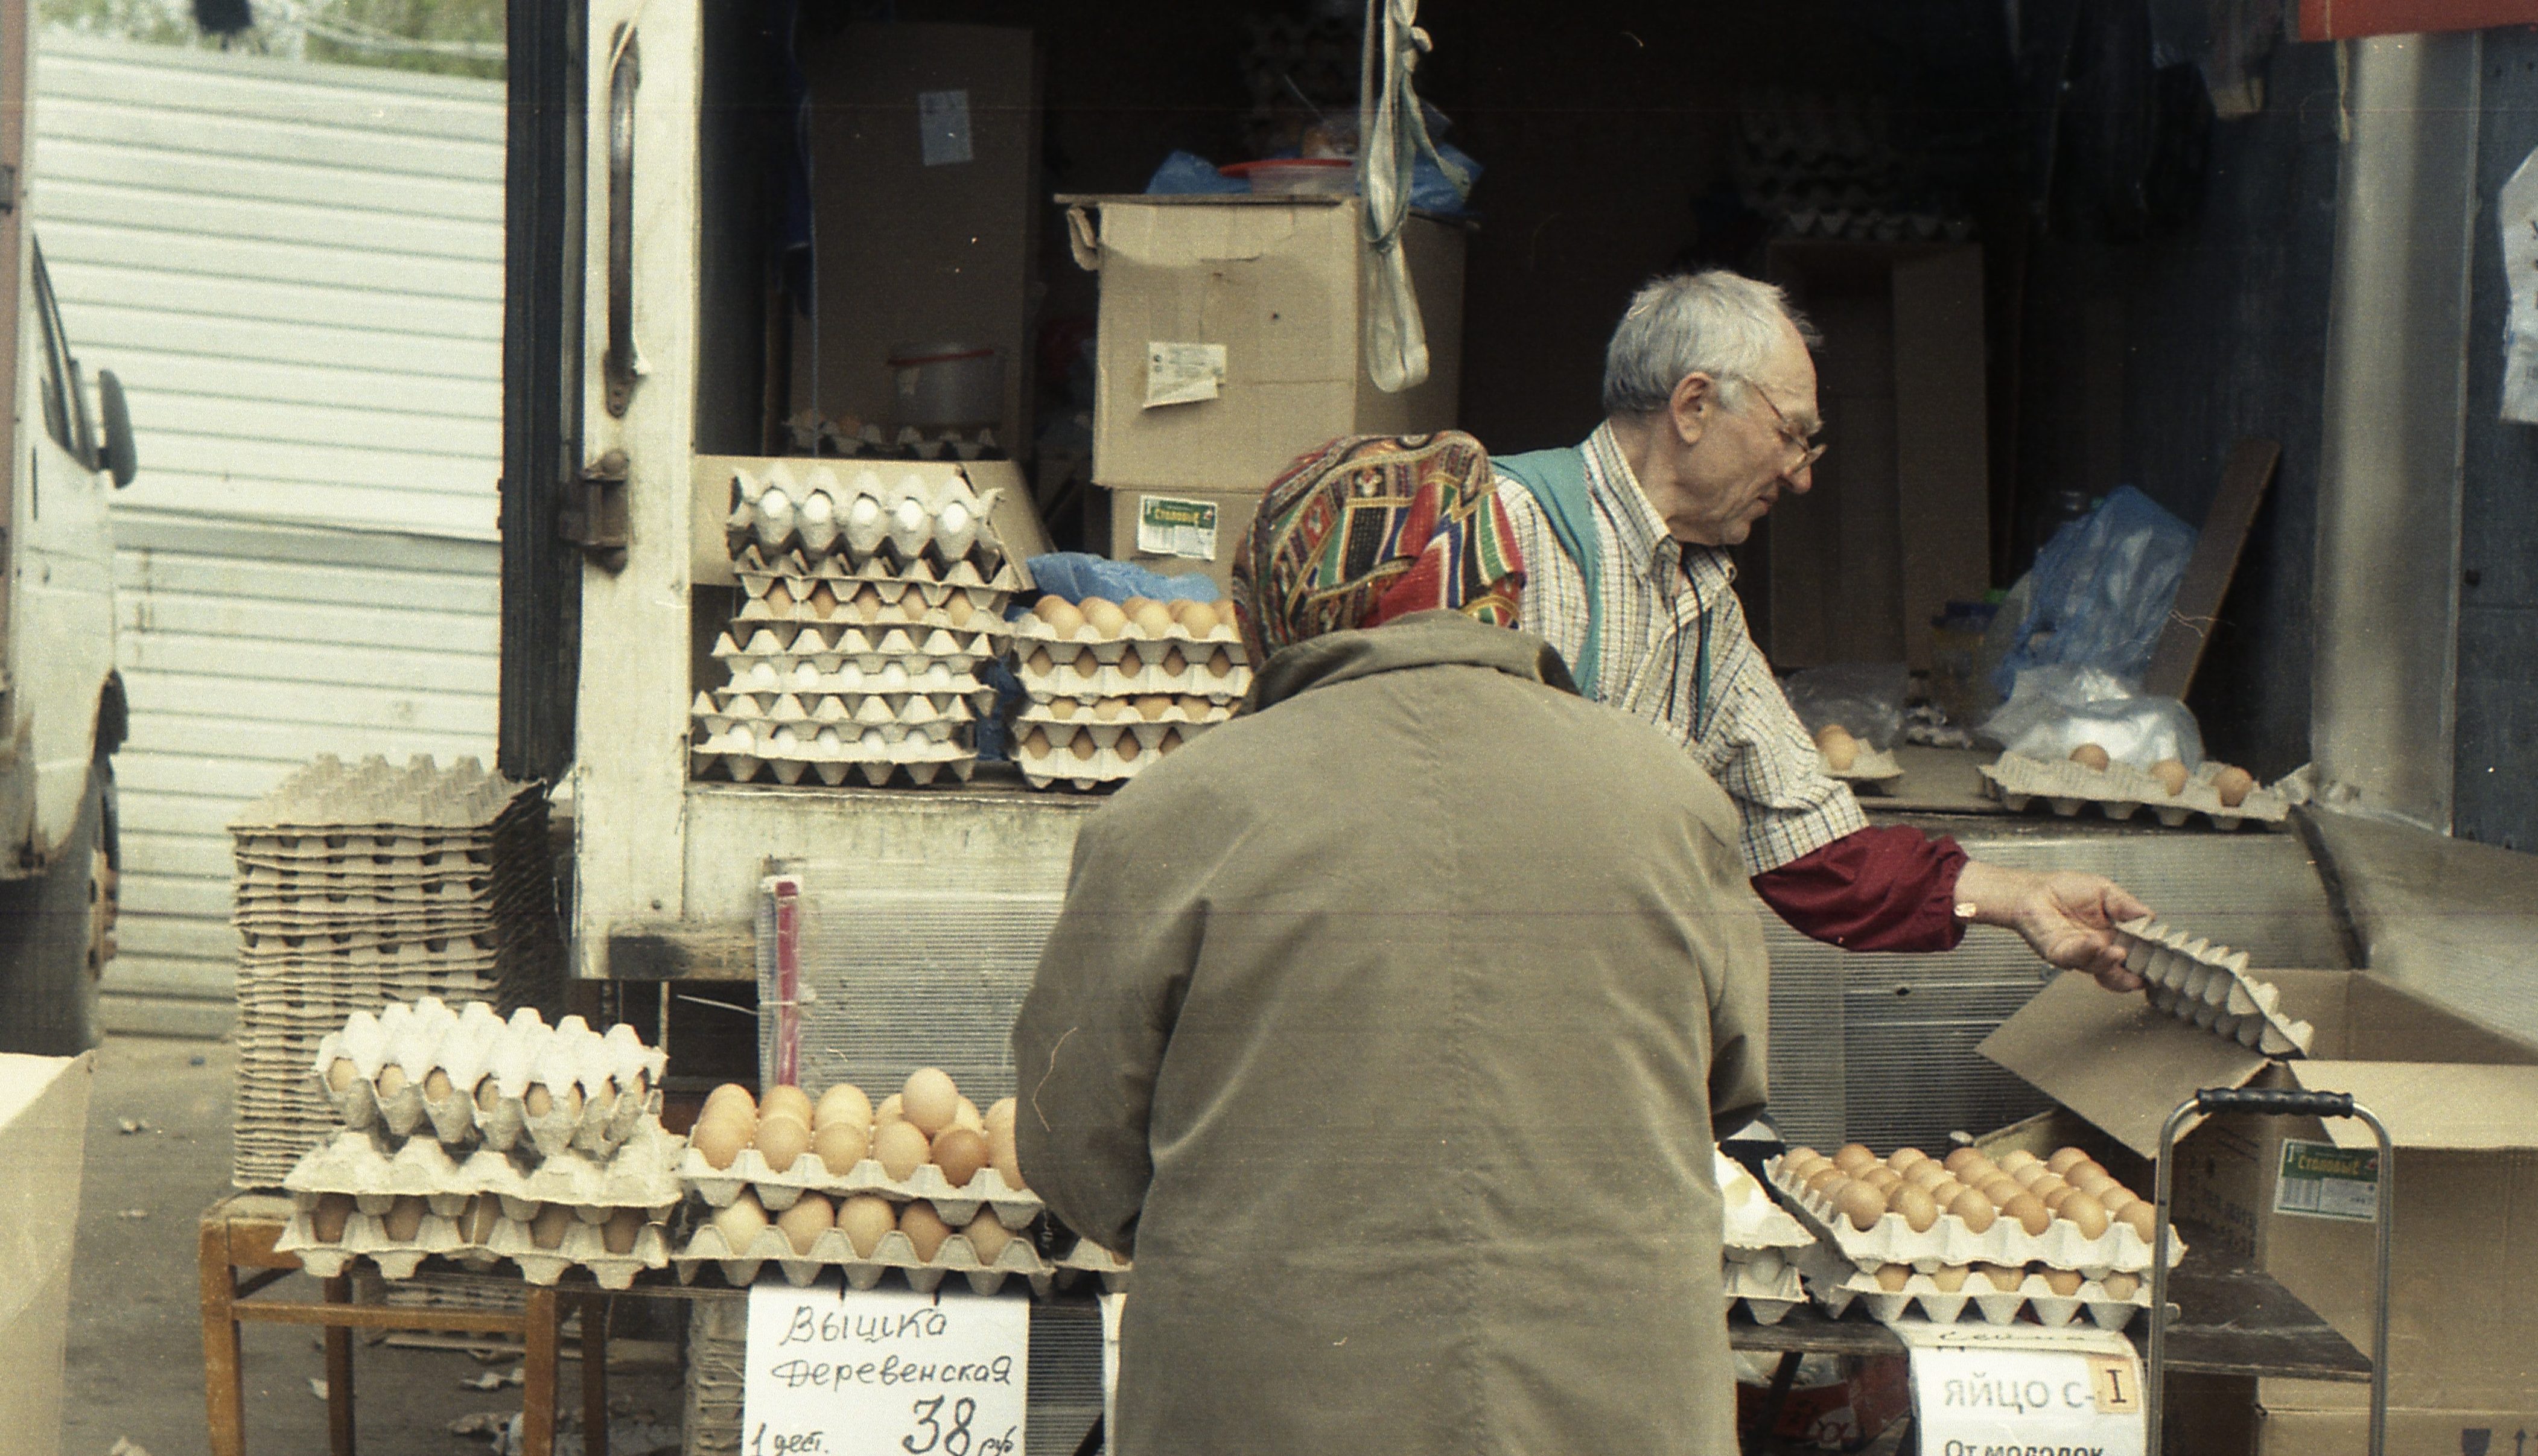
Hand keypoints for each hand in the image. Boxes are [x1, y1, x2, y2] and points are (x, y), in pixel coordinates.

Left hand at [1952, 860, 2151, 991]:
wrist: (2035, 890)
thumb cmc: (2067, 891)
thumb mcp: (2106, 892)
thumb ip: (2128, 906)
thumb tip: (2152, 918)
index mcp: (2114, 938)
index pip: (2136, 956)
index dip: (2148, 962)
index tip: (2162, 961)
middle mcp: (2099, 951)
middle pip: (2121, 972)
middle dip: (2133, 974)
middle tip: (2144, 970)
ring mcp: (2080, 955)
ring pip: (2099, 967)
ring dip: (2110, 961)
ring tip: (2119, 952)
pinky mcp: (2059, 954)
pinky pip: (2075, 956)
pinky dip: (2086, 950)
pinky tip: (2095, 942)